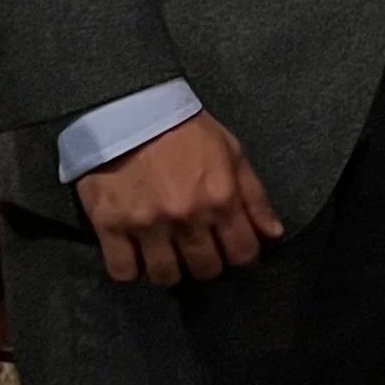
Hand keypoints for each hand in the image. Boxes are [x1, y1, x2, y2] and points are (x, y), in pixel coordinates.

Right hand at [74, 112, 284, 285]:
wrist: (129, 108)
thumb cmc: (185, 129)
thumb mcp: (231, 152)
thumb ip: (254, 196)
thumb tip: (274, 234)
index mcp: (221, 197)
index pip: (243, 253)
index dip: (242, 256)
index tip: (233, 250)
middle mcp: (186, 217)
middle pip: (205, 270)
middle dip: (207, 264)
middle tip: (199, 250)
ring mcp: (146, 225)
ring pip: (165, 277)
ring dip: (170, 270)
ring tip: (167, 254)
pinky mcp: (110, 226)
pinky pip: (123, 272)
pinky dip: (131, 270)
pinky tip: (137, 256)